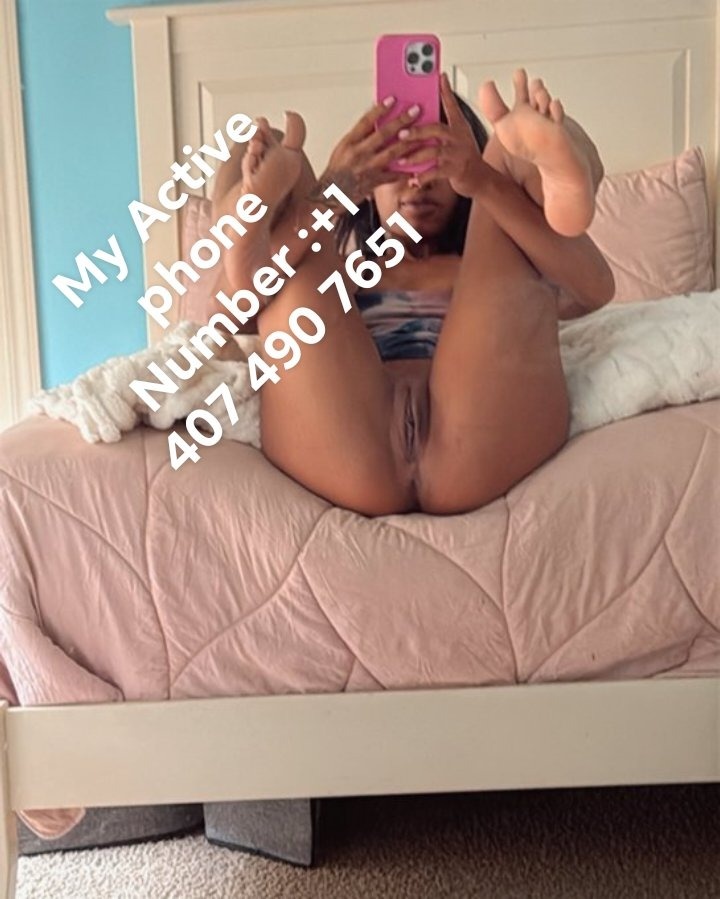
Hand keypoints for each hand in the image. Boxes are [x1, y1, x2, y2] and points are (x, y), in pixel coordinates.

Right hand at [312, 98, 424, 203]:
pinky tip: (417, 165)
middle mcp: (359, 154)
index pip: (366, 121)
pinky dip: (406, 171)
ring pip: (392, 152)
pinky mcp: (374, 181)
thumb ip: (359, 135)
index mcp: (350, 142)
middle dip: (401, 121)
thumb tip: (374, 119)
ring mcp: (368, 168)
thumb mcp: (343, 148)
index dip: (380, 109)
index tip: (393, 99)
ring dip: (409, 142)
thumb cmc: (337, 171)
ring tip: (422, 134)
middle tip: (416, 111)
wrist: (332, 194)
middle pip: (383, 134)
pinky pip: (394, 175)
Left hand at [396, 72, 486, 195]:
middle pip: (437, 130)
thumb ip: (447, 111)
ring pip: (435, 151)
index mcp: (457, 126)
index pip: (451, 104)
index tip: (438, 75)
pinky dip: (423, 177)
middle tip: (401, 134)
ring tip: (401, 160)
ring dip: (416, 156)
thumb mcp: (459, 130)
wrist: (480, 177)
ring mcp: (457, 154)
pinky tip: (412, 179)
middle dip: (418, 131)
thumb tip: (437, 87)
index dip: (445, 90)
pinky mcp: (455, 170)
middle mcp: (458, 138)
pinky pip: (436, 172)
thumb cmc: (464, 154)